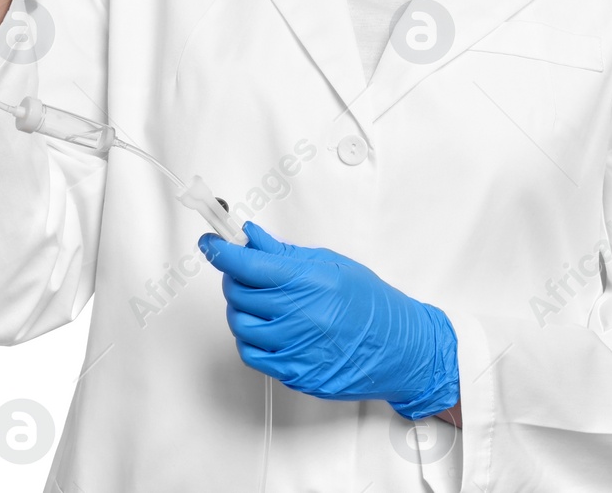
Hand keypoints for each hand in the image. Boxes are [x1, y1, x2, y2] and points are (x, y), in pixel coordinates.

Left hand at [199, 221, 459, 419]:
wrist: (401, 349)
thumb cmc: (371, 305)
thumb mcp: (331, 265)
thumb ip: (285, 254)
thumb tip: (251, 238)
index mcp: (310, 282)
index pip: (247, 265)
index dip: (220, 250)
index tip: (210, 241)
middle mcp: (301, 315)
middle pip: (238, 293)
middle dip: (234, 277)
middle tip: (245, 272)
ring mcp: (296, 348)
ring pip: (240, 324)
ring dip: (241, 308)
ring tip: (260, 302)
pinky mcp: (295, 374)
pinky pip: (251, 354)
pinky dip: (249, 338)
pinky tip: (265, 328)